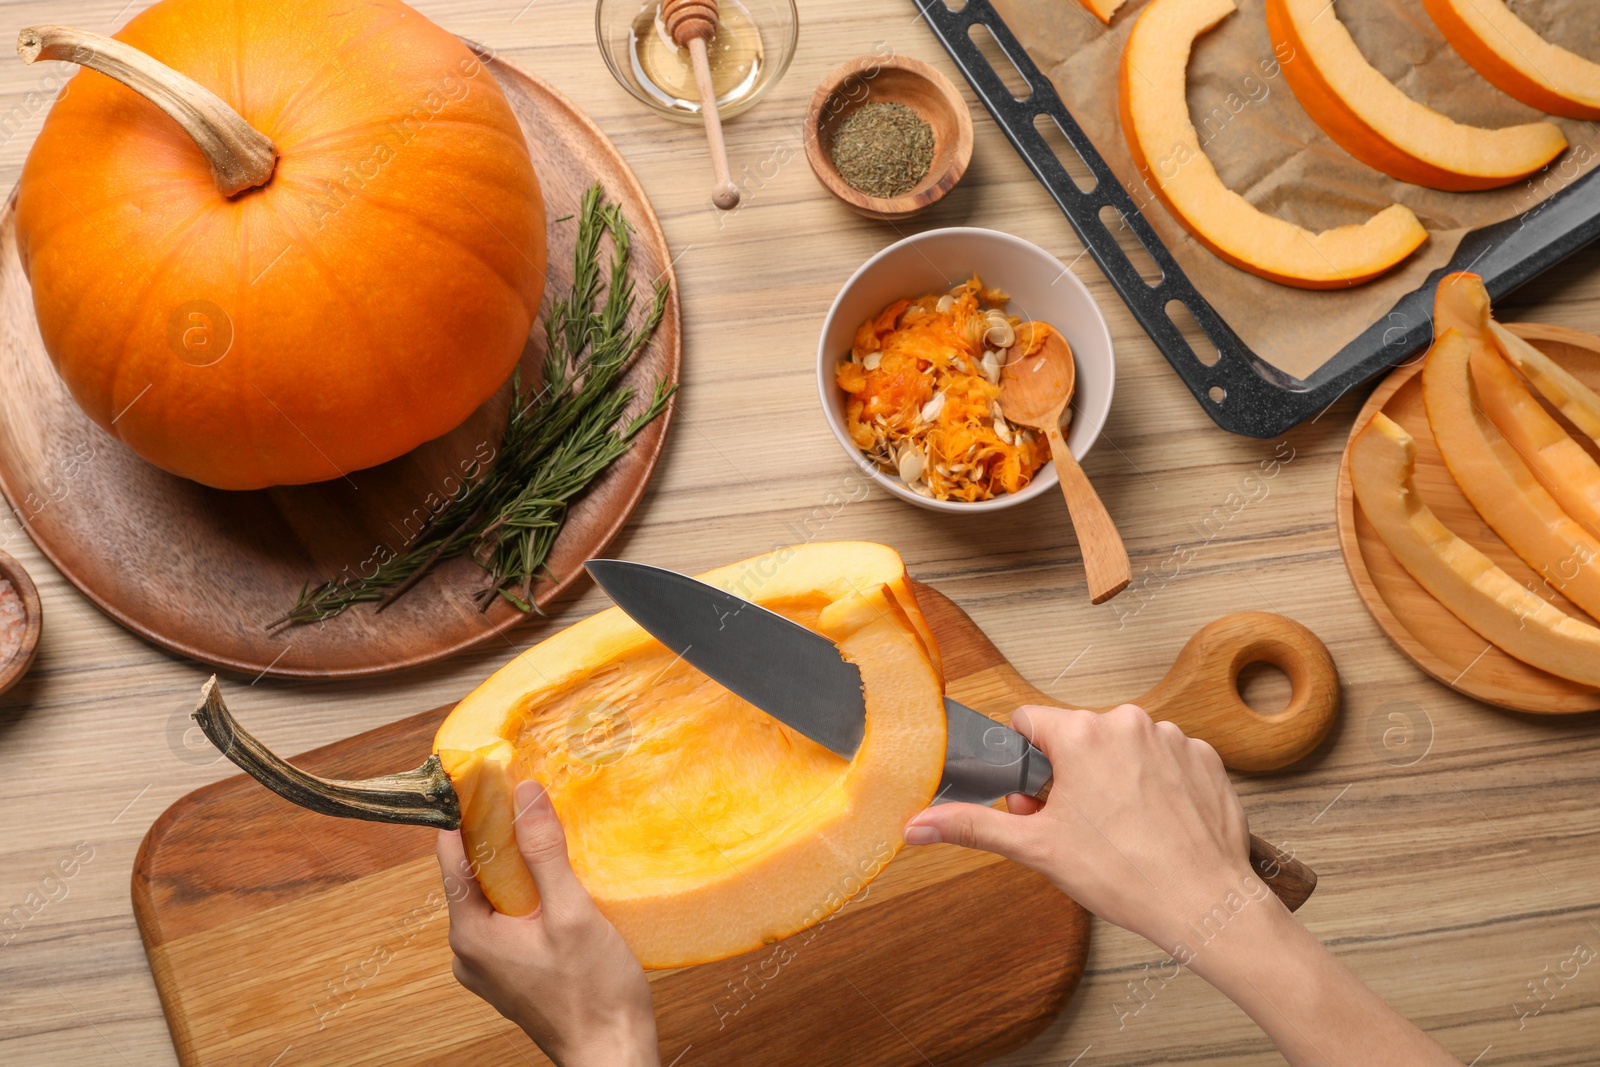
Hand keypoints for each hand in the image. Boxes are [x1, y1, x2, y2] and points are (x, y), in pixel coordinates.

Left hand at [437, 780, 659, 1066]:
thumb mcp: (571, 913)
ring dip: (516, 863)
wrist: (611, 1054)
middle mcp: (468, 949)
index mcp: (471, 933)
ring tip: (545, 830)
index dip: (463, 809)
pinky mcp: (510, 971)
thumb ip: (544, 852)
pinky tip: (556, 879)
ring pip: (493, 894)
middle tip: (524, 792)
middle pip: (473, 872)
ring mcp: (488, 964)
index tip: (480, 771)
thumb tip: (524, 793)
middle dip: (497, 832)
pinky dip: (526, 891)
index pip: (451, 854)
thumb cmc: (593, 992)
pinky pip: (508, 916)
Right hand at [905, 705, 1461, 1065]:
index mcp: (1082, 734)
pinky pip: (1163, 759)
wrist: (1204, 903)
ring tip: (1120, 830)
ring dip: (1111, 778)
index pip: (1029, 722)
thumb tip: (915, 824)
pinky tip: (1155, 825)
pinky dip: (1154, 785)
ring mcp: (1172, 737)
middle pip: (1076, 737)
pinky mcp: (1205, 757)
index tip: (1035, 799)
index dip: (1024, 764)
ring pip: (1120, 748)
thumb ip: (971, 824)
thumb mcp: (1036, 848)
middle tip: (1074, 826)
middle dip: (1067, 775)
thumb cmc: (1125, 876)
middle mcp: (1128, 722)